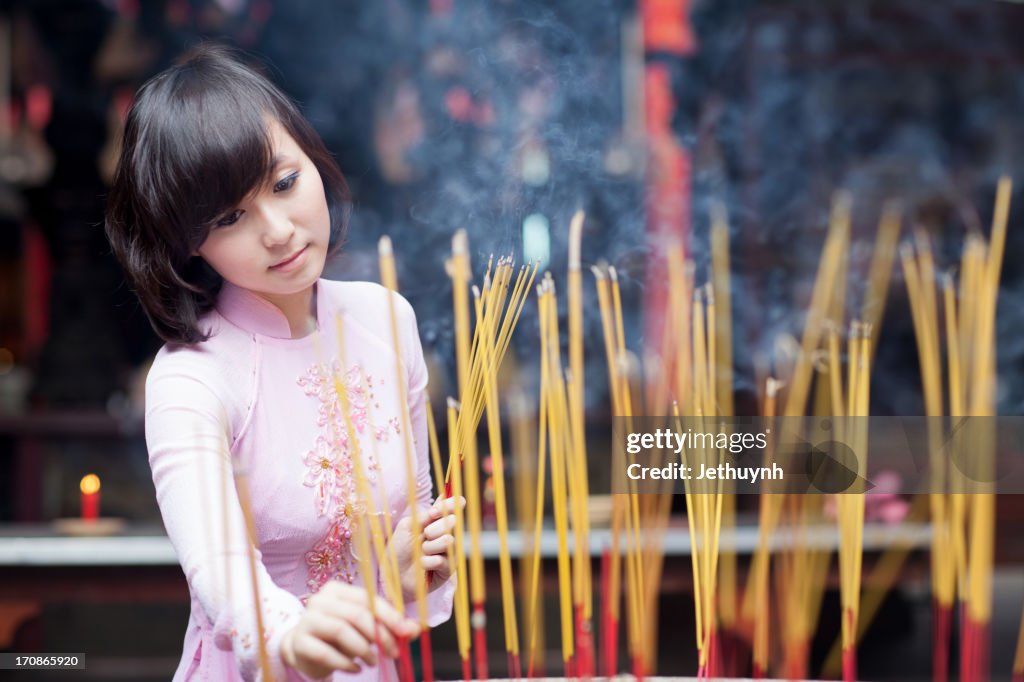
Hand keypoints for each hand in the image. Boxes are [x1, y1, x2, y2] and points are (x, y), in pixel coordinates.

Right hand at [280, 581, 418, 677]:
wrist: (303, 650)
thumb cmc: (338, 636)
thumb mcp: (365, 628)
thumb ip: (389, 626)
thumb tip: (414, 629)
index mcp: (337, 590)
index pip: (368, 599)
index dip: (389, 615)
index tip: (405, 632)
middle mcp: (320, 600)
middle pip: (356, 614)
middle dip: (379, 635)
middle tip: (392, 652)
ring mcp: (307, 619)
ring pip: (341, 630)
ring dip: (362, 649)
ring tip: (373, 661)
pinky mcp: (299, 641)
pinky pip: (325, 652)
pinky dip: (345, 663)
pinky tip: (356, 669)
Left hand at [393, 496, 464, 601]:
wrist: (393, 572)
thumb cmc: (399, 548)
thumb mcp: (408, 526)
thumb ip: (425, 516)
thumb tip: (441, 503)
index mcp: (438, 520)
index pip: (455, 505)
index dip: (450, 504)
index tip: (433, 512)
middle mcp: (447, 533)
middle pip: (454, 521)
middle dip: (435, 528)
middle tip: (424, 535)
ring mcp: (450, 550)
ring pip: (449, 540)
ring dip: (430, 546)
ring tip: (422, 551)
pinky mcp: (448, 568)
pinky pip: (442, 560)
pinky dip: (427, 562)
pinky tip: (422, 564)